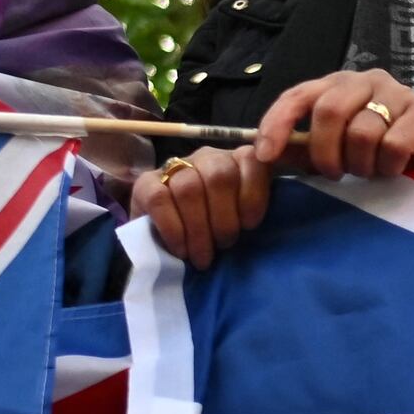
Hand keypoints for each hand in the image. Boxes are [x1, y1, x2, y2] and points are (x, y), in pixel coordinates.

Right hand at [143, 142, 271, 271]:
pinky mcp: (146, 182)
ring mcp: (175, 167)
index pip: (251, 160)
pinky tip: (181, 249)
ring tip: (202, 256)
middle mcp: (206, 157)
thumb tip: (267, 227)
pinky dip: (173, 229)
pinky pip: (160, 200)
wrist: (165, 240)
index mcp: (236, 161)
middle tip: (223, 247)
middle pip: (220, 176)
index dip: (253, 195)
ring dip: (198, 229)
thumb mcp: (242, 220)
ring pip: (189, 188)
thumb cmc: (214, 232)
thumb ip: (254, 211)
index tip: (250, 226)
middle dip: (224, 220)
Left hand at [258, 69, 413, 177]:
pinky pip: (394, 144)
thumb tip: (260, 154)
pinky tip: (394, 169)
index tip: (265, 155)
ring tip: (371, 171)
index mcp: (337, 85)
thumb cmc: (376, 155)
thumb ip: (300, 149)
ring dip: (362, 164)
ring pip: (363, 132)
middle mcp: (366, 79)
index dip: (276, 124)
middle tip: (336, 174)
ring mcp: (398, 92)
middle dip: (326, 153)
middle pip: (329, 111)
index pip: (297, 96)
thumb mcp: (333, 151)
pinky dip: (389, 166)